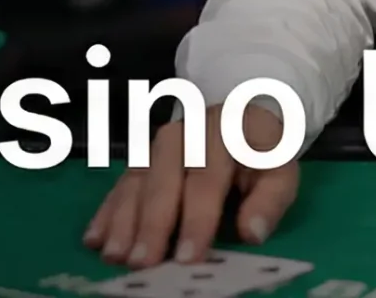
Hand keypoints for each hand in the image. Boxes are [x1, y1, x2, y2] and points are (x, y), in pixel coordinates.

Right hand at [83, 102, 300, 268]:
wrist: (241, 113)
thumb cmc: (260, 153)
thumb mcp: (280, 171)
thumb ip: (270, 201)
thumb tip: (252, 234)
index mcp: (224, 133)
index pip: (207, 180)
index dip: (197, 221)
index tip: (187, 257)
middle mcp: (185, 134)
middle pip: (163, 180)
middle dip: (151, 224)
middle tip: (142, 263)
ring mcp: (158, 144)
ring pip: (137, 181)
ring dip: (123, 220)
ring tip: (115, 256)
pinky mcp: (141, 156)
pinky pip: (120, 183)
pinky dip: (106, 211)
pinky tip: (95, 238)